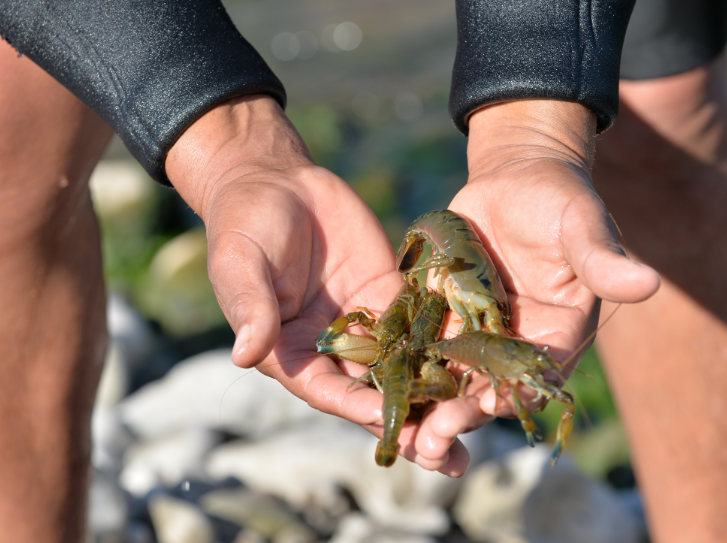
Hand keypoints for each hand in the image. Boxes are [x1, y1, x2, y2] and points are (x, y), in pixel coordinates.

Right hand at [167, 95, 473, 473]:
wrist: (277, 182)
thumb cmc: (244, 227)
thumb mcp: (241, 266)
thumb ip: (251, 308)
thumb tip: (245, 356)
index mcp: (293, 352)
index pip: (328, 390)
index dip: (357, 408)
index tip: (391, 421)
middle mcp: (332, 348)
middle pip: (373, 393)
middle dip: (410, 423)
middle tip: (449, 457)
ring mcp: (365, 323)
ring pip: (405, 366)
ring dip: (438, 395)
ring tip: (480, 421)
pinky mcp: (390, 294)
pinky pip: (421, 320)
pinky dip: (448, 342)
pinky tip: (484, 360)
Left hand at [409, 100, 660, 462]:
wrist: (516, 177)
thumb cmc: (559, 199)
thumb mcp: (581, 225)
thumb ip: (602, 260)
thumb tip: (650, 283)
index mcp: (560, 330)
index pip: (539, 371)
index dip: (513, 393)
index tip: (485, 409)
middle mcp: (518, 340)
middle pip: (490, 386)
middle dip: (462, 414)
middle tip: (431, 440)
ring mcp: (478, 331)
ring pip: (453, 376)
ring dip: (428, 405)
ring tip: (404, 431)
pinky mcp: (444, 316)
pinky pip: (423, 345)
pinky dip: (404, 366)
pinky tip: (377, 384)